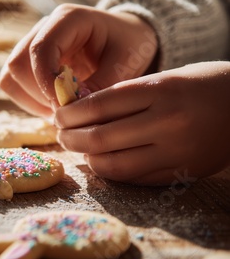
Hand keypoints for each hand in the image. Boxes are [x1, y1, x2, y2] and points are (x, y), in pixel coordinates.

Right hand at [0, 4, 157, 118]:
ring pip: (11, 77)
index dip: (46, 82)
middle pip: (18, 64)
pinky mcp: (28, 62)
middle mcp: (43, 28)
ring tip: (62, 112)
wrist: (126, 39)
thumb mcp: (127, 62)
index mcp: (68, 19)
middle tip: (67, 113)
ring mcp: (32, 44)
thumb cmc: (129, 45)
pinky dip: (29, 103)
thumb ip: (102, 84)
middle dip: (39, 95)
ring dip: (32, 101)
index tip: (64, 107)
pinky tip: (54, 108)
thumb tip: (73, 108)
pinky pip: (13, 85)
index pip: (40, 49)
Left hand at [55, 61, 229, 184]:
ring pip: (113, 165)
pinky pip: (134, 179)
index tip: (58, 115)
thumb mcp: (163, 79)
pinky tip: (101, 162)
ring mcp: (176, 151)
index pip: (98, 106)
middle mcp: (167, 121)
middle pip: (100, 138)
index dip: (69, 114)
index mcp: (160, 90)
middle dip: (70, 138)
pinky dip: (110, 172)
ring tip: (78, 149)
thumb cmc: (200, 85)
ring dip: (87, 159)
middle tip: (60, 134)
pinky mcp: (182, 173)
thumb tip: (78, 112)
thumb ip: (124, 96)